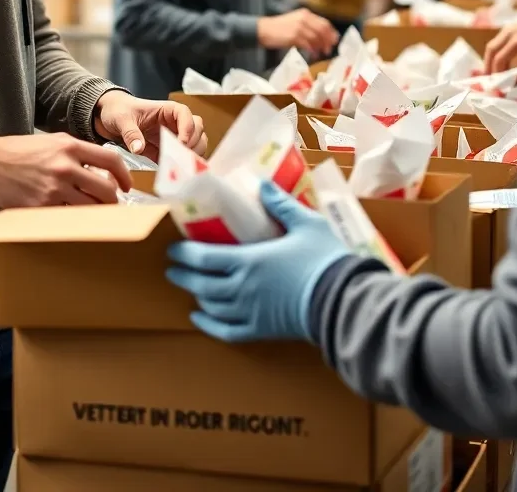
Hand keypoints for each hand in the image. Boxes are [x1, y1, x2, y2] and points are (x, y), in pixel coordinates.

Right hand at [0, 132, 131, 207]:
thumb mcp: (54, 141)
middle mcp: (65, 167)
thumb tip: (105, 168)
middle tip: (112, 204)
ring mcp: (53, 189)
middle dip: (113, 200)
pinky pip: (67, 217)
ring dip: (97, 213)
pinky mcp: (41, 207)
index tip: (127, 186)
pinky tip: (72, 215)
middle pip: (105, 190)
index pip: (111, 161)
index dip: (125, 176)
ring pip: (90, 208)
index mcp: (70, 147)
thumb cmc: (23, 151)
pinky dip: (74, 219)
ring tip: (94, 212)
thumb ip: (80, 152)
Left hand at [94, 89, 206, 159]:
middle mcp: (174, 122)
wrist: (110, 117)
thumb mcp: (122, 120)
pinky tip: (176, 172)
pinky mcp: (168, 151)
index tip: (182, 142)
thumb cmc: (119, 111)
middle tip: (183, 157)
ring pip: (196, 143)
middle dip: (194, 143)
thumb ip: (131, 133)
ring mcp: (173, 137)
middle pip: (197, 130)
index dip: (188, 127)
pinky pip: (182, 157)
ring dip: (193, 154)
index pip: (185, 114)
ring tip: (181, 166)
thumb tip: (138, 149)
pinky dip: (184, 164)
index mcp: (167, 110)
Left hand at [166, 181, 350, 342]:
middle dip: (183, 276)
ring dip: (196, 296)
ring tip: (191, 287)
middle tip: (172, 269)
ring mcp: (250, 312)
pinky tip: (200, 319)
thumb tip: (262, 185)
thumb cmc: (325, 259)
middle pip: (201, 284)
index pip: (203, 258)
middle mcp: (242, 288)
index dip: (184, 254)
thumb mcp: (306, 223)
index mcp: (249, 260)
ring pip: (211, 307)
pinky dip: (209, 326)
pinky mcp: (261, 330)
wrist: (344, 301)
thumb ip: (280, 204)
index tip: (173, 249)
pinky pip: (226, 332)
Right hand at [258, 9, 337, 56]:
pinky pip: (308, 45)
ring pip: (316, 38)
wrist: (264, 29)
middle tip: (329, 49)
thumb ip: (308, 25)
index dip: (331, 32)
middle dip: (328, 41)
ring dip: (320, 47)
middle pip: (322, 30)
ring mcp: (299, 27)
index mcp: (305, 13)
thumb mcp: (295, 21)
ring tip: (320, 53)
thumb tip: (322, 36)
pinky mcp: (294, 36)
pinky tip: (313, 54)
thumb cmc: (279, 27)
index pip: (324, 22)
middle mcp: (304, 18)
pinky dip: (312, 50)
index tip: (334, 40)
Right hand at [483, 8, 516, 77]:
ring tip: (492, 72)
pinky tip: (499, 61)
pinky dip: (495, 52)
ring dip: (490, 59)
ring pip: (491, 45)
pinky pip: (496, 41)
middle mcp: (509, 33)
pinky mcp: (508, 28)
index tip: (498, 84)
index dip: (497, 72)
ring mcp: (507, 28)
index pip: (499, 59)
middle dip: (488, 65)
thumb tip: (515, 83)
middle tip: (489, 79)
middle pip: (491, 51)